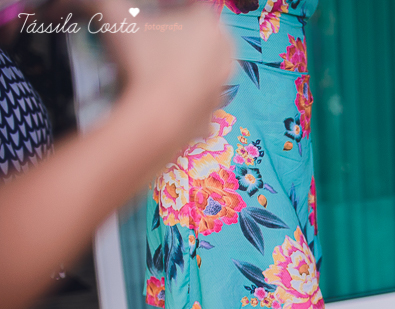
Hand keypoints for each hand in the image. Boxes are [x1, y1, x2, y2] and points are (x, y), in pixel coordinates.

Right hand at [98, 0, 232, 142]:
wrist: (154, 119)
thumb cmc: (141, 62)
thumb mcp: (115, 19)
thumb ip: (102, 2)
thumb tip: (80, 1)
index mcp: (208, 24)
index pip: (189, 5)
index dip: (166, 7)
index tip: (147, 15)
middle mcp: (224, 54)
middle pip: (198, 37)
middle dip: (175, 35)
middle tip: (149, 41)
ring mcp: (222, 86)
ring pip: (199, 69)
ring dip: (180, 66)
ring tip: (151, 68)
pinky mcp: (213, 114)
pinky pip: (194, 98)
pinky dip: (179, 96)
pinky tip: (159, 95)